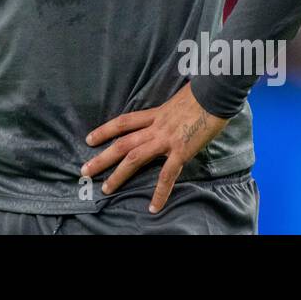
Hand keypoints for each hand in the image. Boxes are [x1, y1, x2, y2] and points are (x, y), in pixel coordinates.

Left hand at [79, 81, 227, 212]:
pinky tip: (153, 206)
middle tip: (85, 170)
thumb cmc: (202, 95)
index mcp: (155, 114)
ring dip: (119, 175)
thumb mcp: (178, 101)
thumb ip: (169, 114)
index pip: (123, 122)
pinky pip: (167, 175)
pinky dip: (160, 192)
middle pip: (122, 143)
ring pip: (135, 158)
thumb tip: (170, 119)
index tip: (89, 139)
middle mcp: (156, 127)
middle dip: (102, 157)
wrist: (216, 93)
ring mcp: (166, 139)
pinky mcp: (181, 150)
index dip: (105, 130)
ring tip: (106, 189)